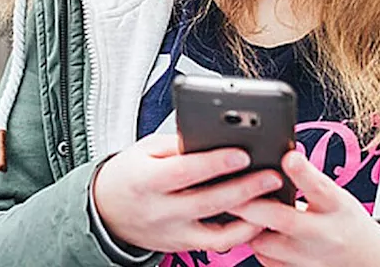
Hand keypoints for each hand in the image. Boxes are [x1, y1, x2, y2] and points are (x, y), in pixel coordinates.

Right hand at [91, 133, 281, 253]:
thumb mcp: (145, 149)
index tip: (243, 153)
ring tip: (273, 200)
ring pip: (217, 232)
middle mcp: (160, 210)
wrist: (106, 210)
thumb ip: (178, 144)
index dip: (216, 163)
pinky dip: (241, 234)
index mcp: (146, 180)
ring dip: (250, 218)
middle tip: (272, 175)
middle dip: (245, 189)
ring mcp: (172, 232)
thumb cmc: (129, 174)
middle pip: (208, 202)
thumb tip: (214, 135)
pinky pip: (217, 244)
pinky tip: (258, 219)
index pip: (185, 172)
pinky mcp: (182, 245)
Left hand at [229, 150, 379, 266]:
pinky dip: (254, 244)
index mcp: (336, 206)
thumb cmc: (343, 220)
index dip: (303, 172)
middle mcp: (324, 235)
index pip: (321, 187)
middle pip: (285, 220)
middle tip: (230, 190)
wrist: (365, 259)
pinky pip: (265, 260)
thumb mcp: (337, 195)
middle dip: (253, 205)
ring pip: (266, 244)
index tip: (289, 157)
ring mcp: (310, 258)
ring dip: (248, 226)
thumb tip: (284, 156)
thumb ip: (310, 180)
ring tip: (234, 208)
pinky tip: (249, 230)